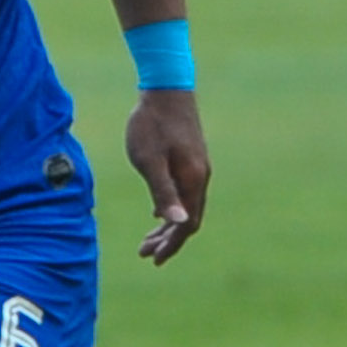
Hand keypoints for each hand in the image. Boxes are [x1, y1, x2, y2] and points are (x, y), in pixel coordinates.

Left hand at [125, 90, 207, 263]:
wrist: (166, 87)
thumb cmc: (152, 124)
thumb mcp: (150, 161)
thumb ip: (163, 193)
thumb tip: (178, 223)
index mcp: (193, 181)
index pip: (186, 224)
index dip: (171, 244)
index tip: (153, 259)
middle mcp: (200, 177)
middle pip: (188, 219)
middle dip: (167, 240)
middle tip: (145, 254)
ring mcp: (197, 167)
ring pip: (186, 205)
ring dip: (168, 224)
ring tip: (148, 238)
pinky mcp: (190, 158)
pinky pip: (184, 192)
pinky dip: (171, 207)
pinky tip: (157, 211)